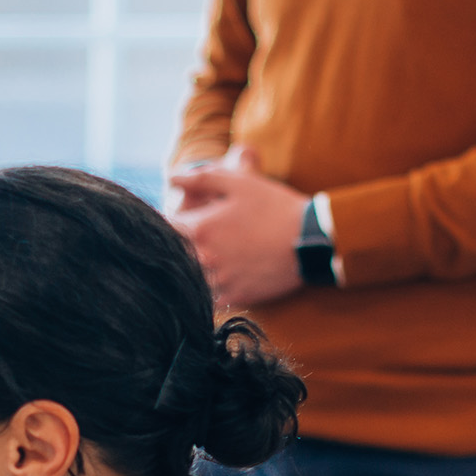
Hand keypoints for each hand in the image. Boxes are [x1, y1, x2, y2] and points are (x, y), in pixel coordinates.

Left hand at [168, 145, 309, 309]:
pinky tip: (229, 272)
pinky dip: (212, 286)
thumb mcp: (240, 183)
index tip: (182, 220)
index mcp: (199, 229)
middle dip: (181, 245)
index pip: (163, 229)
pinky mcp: (232, 298)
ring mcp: (217, 281)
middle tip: (206, 238)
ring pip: (189, 278)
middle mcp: (202, 259)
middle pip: (174, 256)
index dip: (169, 223)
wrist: (312, 241)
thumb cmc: (275, 208)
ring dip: (194, 268)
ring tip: (220, 255)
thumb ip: (202, 178)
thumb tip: (172, 177)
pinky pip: (209, 296)